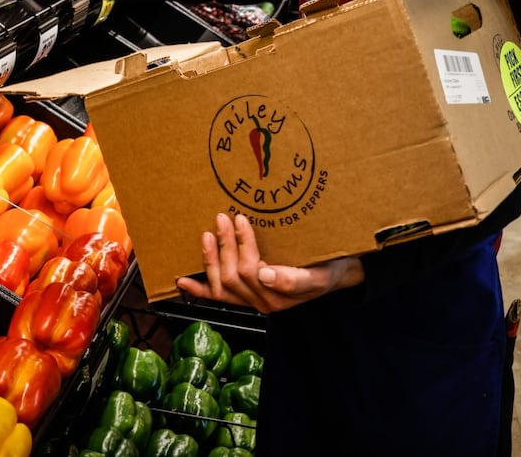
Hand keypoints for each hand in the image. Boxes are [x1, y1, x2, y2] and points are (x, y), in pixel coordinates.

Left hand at [176, 213, 363, 312]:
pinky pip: (218, 297)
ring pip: (222, 284)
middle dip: (225, 245)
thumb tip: (265, 275)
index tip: (240, 220)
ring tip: (207, 234)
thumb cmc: (331, 267)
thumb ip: (295, 278)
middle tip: (223, 218)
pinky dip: (199, 289)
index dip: (243, 245)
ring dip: (211, 259)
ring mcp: (252, 301)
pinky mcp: (245, 297)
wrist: (338, 274)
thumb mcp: (321, 272)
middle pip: (233, 276)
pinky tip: (182, 280)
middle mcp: (263, 301)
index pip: (252, 271)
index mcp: (280, 295)